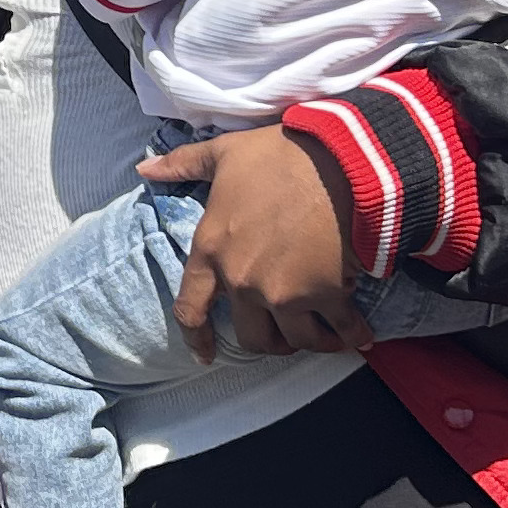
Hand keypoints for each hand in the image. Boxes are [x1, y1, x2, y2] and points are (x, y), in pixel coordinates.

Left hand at [143, 128, 378, 362]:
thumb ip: (185, 164)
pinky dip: (352, 335)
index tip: (204, 355)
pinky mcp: (326, 295)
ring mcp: (283, 293)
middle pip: (252, 337)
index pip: (190, 308)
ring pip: (296, 340)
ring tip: (324, 333)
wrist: (343, 160)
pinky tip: (361, 335)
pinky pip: (339, 330)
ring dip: (311, 340)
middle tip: (285, 331)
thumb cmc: (281, 155)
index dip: (196, 337)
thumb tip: (145, 167)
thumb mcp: (225, 152)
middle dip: (270, 339)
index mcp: (212, 250)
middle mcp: (242, 281)